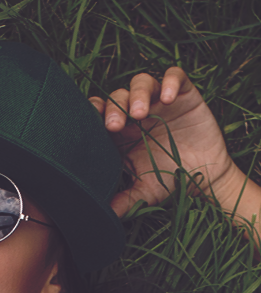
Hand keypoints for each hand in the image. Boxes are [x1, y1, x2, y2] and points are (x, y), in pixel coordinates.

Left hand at [89, 69, 238, 217]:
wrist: (205, 179)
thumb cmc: (169, 183)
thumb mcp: (143, 194)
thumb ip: (123, 202)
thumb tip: (102, 216)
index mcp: (121, 133)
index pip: (100, 113)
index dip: (92, 112)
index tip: (86, 123)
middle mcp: (137, 114)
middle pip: (118, 96)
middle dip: (114, 107)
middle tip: (114, 125)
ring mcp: (159, 101)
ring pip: (142, 82)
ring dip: (138, 94)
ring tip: (139, 113)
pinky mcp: (184, 94)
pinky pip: (175, 76)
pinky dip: (170, 82)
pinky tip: (168, 99)